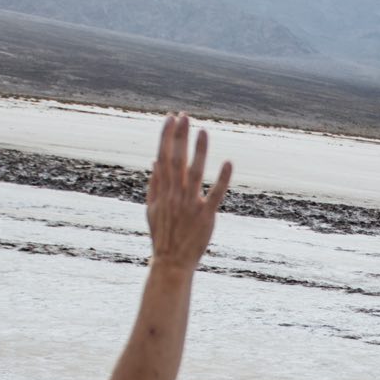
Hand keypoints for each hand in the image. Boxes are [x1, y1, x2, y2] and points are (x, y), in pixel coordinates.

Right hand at [146, 113, 232, 269]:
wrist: (171, 263)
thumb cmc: (163, 236)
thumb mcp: (152, 210)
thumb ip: (154, 185)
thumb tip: (154, 161)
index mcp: (162, 192)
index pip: (163, 157)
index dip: (166, 137)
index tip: (171, 118)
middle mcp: (175, 195)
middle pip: (176, 160)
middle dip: (179, 137)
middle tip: (184, 116)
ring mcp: (190, 205)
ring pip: (194, 173)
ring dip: (198, 152)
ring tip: (203, 131)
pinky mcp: (205, 216)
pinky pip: (215, 195)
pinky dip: (222, 179)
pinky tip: (228, 163)